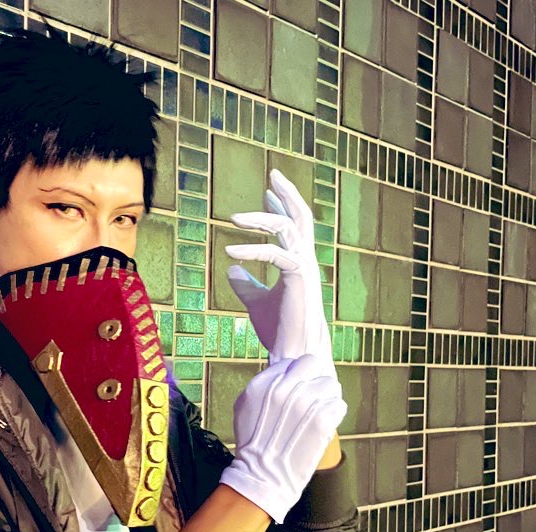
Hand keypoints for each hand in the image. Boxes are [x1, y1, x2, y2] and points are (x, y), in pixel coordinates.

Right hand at [218, 355, 346, 523]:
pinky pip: (339, 404)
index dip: (296, 376)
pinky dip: (334, 414)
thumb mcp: (244, 407)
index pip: (292, 362)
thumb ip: (263, 384)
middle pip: (312, 364)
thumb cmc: (252, 443)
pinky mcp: (322, 420)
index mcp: (263, 384)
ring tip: (318, 412)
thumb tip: (284, 371)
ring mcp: (304, 404)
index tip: (295, 390)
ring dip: (327, 396)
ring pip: (330, 383)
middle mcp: (284, 389)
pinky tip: (324, 424)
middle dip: (313, 378)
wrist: (262, 475)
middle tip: (312, 396)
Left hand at [226, 169, 335, 377]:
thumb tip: (230, 269)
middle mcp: (306, 261)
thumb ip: (245, 285)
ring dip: (262, 218)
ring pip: (289, 229)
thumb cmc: (279, 331)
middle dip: (288, 194)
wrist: (292, 353)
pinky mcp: (299, 277)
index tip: (267, 193)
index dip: (280, 208)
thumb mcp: (256, 303)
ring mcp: (305, 268)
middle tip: (273, 174)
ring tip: (233, 218)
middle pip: (302, 217)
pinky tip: (230, 252)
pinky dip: (252, 250)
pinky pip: (275, 253)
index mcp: (298, 264)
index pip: (293, 227)